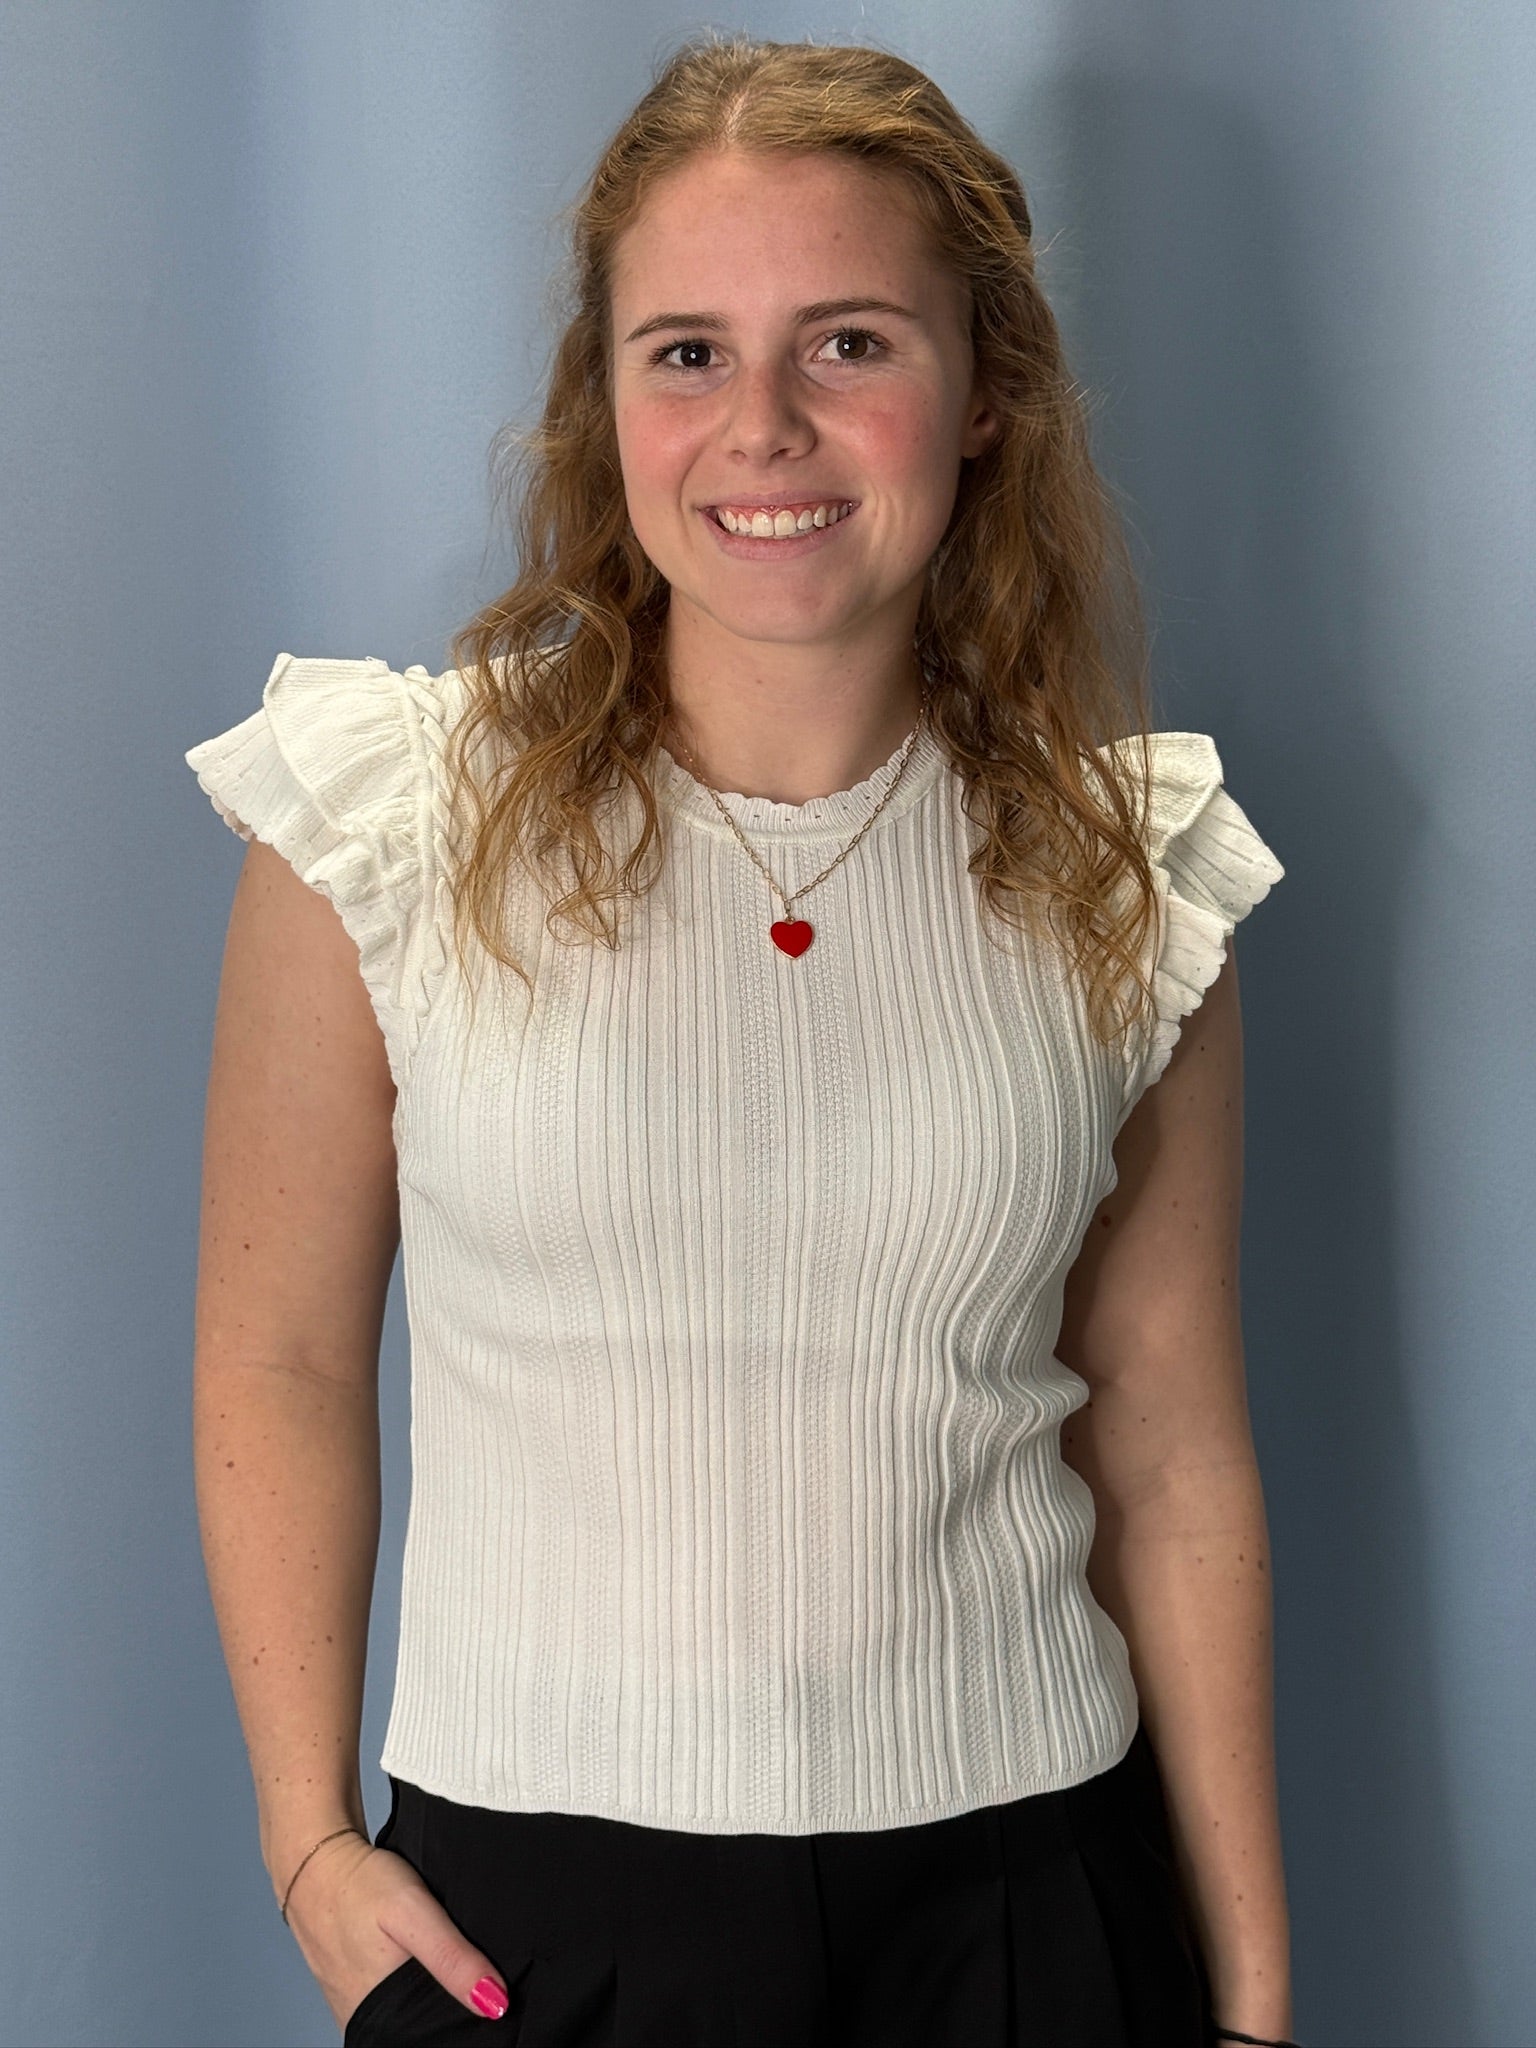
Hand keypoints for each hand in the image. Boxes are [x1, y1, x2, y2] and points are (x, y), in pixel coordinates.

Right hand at [280, 1830, 510, 2032]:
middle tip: (473, 1970)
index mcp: (381, 2017)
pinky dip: (411, 1981)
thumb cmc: (359, 1885)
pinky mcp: (354, 1988)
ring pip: (408, 2012)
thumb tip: (494, 2002)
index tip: (491, 1997)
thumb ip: (451, 1957)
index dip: (467, 2021)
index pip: (437, 2036)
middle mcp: (365, 2020)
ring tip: (451, 1963)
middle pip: (423, 2026)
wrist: (315, 1860)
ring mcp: (356, 2006)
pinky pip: (391, 1997)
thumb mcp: (412, 1912)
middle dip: (451, 2005)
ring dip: (431, 1993)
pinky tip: (423, 1960)